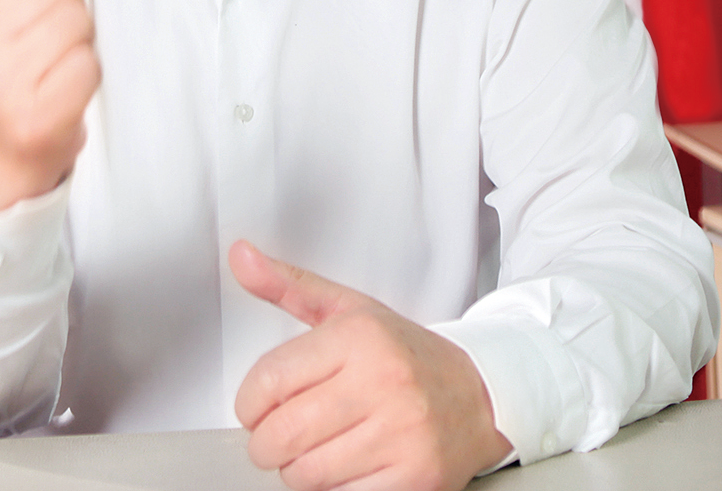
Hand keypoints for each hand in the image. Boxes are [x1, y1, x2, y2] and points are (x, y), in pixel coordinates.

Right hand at [0, 0, 100, 214]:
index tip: (25, 2)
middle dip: (63, 4)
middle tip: (40, 37)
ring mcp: (0, 82)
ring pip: (77, 19)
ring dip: (76, 38)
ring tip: (50, 61)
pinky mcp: (37, 116)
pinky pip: (90, 62)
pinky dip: (84, 71)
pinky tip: (58, 85)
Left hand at [231, 241, 510, 490]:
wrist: (481, 394)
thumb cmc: (406, 355)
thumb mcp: (349, 310)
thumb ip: (288, 286)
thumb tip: (240, 255)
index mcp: (359, 337)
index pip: (268, 380)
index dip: (248, 404)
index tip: (256, 408)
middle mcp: (382, 382)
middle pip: (282, 435)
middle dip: (267, 444)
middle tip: (277, 437)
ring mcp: (402, 433)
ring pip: (307, 474)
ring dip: (297, 470)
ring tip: (314, 449)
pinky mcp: (416, 478)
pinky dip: (333, 490)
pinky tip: (344, 466)